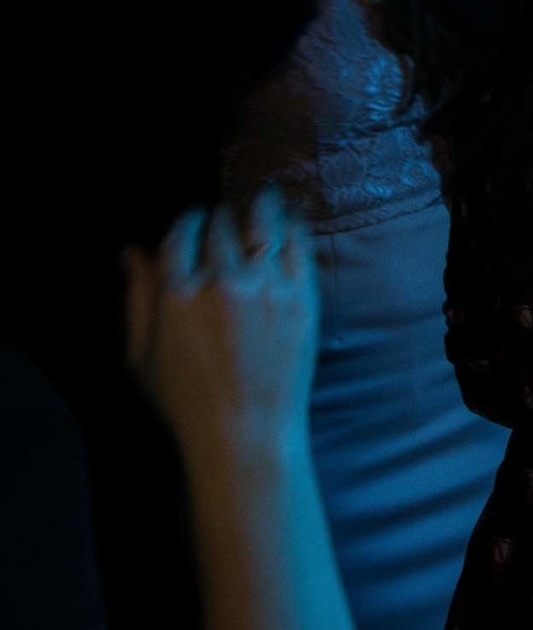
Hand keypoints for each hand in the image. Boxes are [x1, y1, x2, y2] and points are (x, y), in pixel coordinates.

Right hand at [124, 192, 318, 459]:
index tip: (192, 218)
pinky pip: (299, 244)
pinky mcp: (303, 296)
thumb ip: (137, 296)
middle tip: (225, 216)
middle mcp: (223, 282)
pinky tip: (291, 218)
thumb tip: (131, 250)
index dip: (187, 220)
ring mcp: (267, 287)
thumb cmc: (184, 399)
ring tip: (263, 196)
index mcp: (177, 293)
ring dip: (260, 206)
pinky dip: (293, 224)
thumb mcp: (141, 353)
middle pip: (221, 225)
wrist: (245, 432)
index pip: (181, 232)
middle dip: (220, 217)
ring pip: (263, 224)